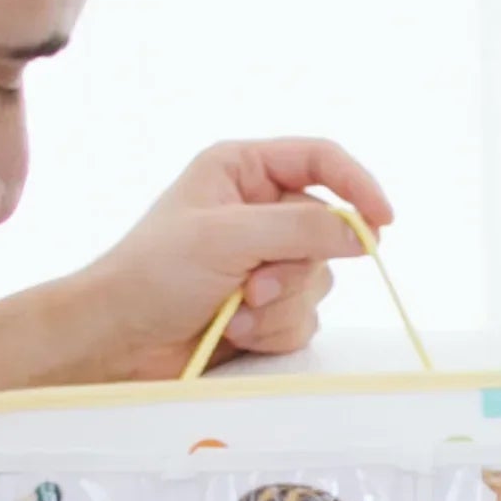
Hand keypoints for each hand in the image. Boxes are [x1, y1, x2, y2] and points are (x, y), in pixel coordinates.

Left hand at [61, 139, 391, 379]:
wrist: (118, 340)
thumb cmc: (153, 274)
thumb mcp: (229, 236)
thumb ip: (303, 228)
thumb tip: (364, 232)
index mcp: (242, 170)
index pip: (321, 160)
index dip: (357, 186)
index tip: (382, 220)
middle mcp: (257, 211)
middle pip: (326, 231)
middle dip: (295, 269)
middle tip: (254, 286)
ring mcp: (263, 261)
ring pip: (318, 282)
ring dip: (281, 305)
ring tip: (235, 312)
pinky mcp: (264, 308)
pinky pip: (304, 319)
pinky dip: (274, 331)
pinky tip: (234, 334)